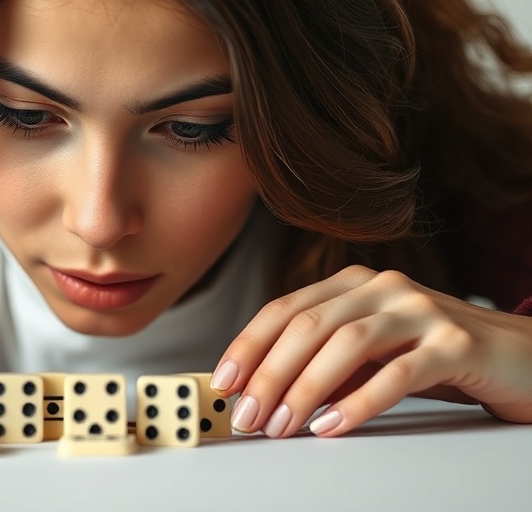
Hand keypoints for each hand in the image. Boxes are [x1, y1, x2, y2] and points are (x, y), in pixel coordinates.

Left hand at [210, 265, 531, 437]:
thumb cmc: (436, 356)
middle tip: (246, 416)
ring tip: (281, 426)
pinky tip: (331, 426)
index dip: (249, 345)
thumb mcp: (371, 354)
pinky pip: (397, 374)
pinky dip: (357, 402)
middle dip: (268, 374)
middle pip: (308, 326)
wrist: (523, 357)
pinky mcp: (456, 343)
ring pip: (346, 345)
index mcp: (355, 283)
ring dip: (304, 390)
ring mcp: (421, 310)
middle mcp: (384, 287)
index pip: (286, 309)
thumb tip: (263, 391)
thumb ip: (326, 362)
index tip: (223, 381)